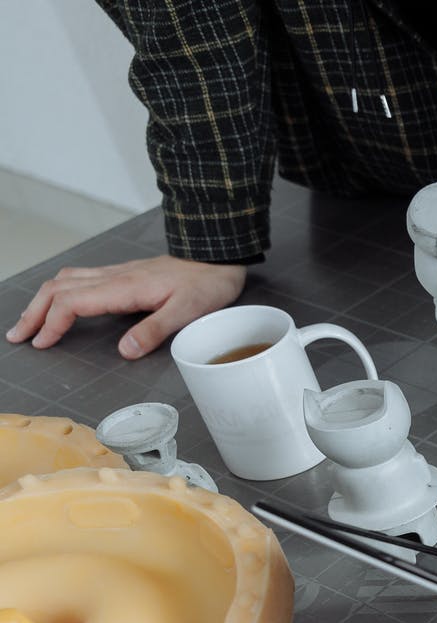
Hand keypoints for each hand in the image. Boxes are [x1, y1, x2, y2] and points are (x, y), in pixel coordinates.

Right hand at [7, 256, 245, 358]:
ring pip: (65, 281)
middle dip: (34, 313)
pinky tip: (59, 303)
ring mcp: (117, 274)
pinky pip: (80, 278)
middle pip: (58, 290)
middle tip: (19, 335)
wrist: (218, 258)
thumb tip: (124, 351)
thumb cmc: (207, 284)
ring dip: (43, 300)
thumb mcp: (187, 312)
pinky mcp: (123, 275)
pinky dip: (60, 292)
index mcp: (124, 287)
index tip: (42, 343)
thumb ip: (154, 330)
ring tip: (31, 322)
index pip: (73, 303)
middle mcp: (114, 277)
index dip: (52, 323)